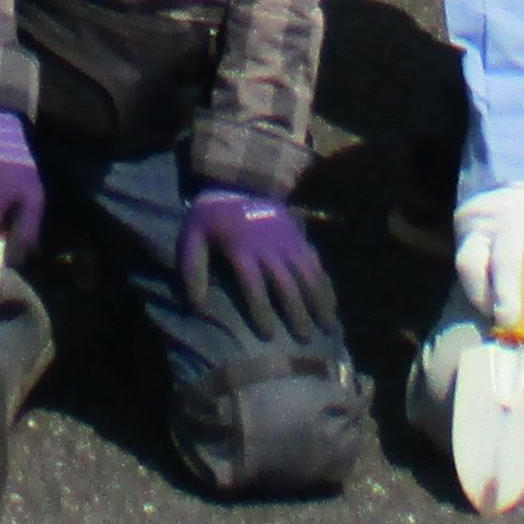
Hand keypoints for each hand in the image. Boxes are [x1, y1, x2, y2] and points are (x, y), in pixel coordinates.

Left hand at [178, 186, 336, 344]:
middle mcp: (269, 247)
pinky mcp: (299, 238)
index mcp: (242, 249)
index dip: (261, 311)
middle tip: (304, 340)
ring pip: (308, 275)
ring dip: (318, 301)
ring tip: (327, 327)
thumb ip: (193, 271)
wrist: (238, 183)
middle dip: (296, 313)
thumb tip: (197, 308)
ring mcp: (288, 242)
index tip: (268, 336)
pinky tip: (332, 306)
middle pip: (287, 284)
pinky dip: (326, 285)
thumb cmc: (212, 219)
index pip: (254, 285)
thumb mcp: (192, 238)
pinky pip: (317, 264)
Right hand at [450, 180, 523, 330]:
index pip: (506, 258)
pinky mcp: (458, 236)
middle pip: (472, 263)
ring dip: (479, 295)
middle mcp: (482, 219)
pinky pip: (464, 267)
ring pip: (463, 266)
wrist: (512, 181)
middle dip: (487, 298)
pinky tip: (490, 298)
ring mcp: (466, 226)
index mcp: (513, 215)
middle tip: (504, 325)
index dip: (508, 292)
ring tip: (498, 311)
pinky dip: (477, 287)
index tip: (512, 320)